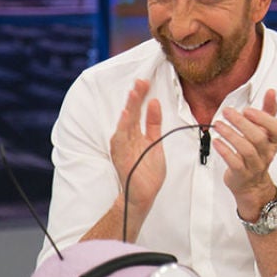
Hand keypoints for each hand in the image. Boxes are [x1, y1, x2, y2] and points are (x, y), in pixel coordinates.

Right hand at [110, 79, 164, 213]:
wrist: (143, 195)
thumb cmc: (147, 171)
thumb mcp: (155, 143)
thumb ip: (154, 124)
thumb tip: (154, 102)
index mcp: (135, 134)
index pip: (137, 111)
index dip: (140, 97)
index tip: (145, 82)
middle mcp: (126, 138)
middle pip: (130, 114)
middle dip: (135, 97)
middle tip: (140, 82)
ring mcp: (122, 147)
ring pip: (125, 123)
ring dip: (129, 108)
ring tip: (134, 93)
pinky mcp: (120, 157)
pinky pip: (120, 140)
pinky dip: (122, 128)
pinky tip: (125, 116)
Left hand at [213, 87, 276, 210]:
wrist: (252, 185)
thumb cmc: (257, 153)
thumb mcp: (265, 133)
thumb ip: (268, 112)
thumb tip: (271, 92)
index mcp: (274, 141)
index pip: (276, 128)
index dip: (263, 118)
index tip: (248, 109)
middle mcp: (267, 153)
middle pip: (258, 138)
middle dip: (241, 123)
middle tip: (227, 112)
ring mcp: (255, 165)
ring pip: (245, 149)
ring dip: (230, 135)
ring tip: (218, 125)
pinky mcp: (242, 174)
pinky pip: (234, 162)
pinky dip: (224, 151)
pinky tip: (216, 141)